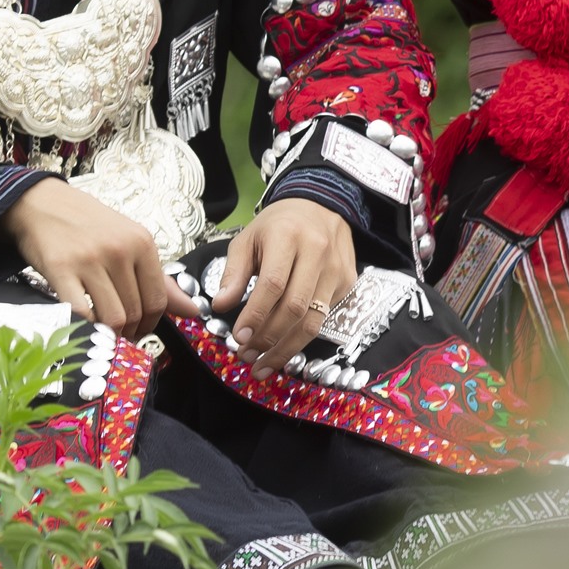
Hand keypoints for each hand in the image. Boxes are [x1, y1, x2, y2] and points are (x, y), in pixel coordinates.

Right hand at [4, 180, 195, 335]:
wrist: (42, 203)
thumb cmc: (88, 226)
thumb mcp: (129, 242)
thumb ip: (160, 280)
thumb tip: (194, 311)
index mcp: (142, 243)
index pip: (158, 300)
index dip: (151, 324)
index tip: (139, 331)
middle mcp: (120, 250)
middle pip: (135, 312)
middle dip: (130, 333)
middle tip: (119, 337)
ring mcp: (90, 259)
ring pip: (113, 318)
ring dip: (110, 336)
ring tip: (103, 334)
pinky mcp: (61, 269)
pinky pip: (81, 313)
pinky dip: (86, 328)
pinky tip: (83, 326)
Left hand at [209, 199, 357, 380]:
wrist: (321, 204)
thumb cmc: (278, 225)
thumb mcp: (248, 239)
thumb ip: (234, 273)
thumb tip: (220, 305)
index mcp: (288, 236)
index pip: (272, 284)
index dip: (255, 314)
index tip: (238, 337)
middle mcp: (317, 252)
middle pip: (294, 307)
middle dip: (268, 338)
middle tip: (247, 355)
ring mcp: (336, 269)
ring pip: (313, 320)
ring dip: (286, 348)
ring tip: (263, 364)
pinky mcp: (348, 282)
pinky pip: (324, 318)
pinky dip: (302, 338)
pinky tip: (283, 348)